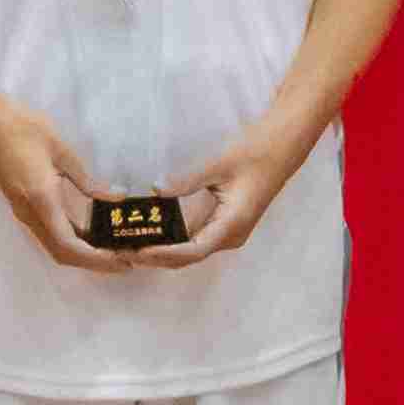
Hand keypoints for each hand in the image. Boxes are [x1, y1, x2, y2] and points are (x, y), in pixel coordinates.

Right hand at [0, 98, 129, 274]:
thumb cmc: (24, 129)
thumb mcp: (62, 151)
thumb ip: (88, 180)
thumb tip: (116, 197)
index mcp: (41, 199)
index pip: (68, 243)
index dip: (94, 258)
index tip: (119, 260)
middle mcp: (30, 213)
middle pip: (61, 254)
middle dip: (92, 264)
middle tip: (123, 262)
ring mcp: (24, 213)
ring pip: (54, 248)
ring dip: (82, 256)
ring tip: (111, 252)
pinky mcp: (24, 208)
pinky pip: (50, 235)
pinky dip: (72, 244)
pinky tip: (91, 236)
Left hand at [135, 113, 314, 268]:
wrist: (281, 148)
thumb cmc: (254, 153)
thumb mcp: (219, 164)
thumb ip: (187, 180)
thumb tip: (156, 189)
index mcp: (232, 225)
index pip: (193, 251)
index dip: (164, 254)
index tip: (138, 251)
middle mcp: (230, 236)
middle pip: (188, 257)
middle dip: (156, 257)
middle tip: (123, 250)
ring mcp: (228, 232)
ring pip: (190, 251)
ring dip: (162, 251)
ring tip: (130, 245)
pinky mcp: (223, 224)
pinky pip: (195, 239)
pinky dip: (173, 240)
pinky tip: (151, 232)